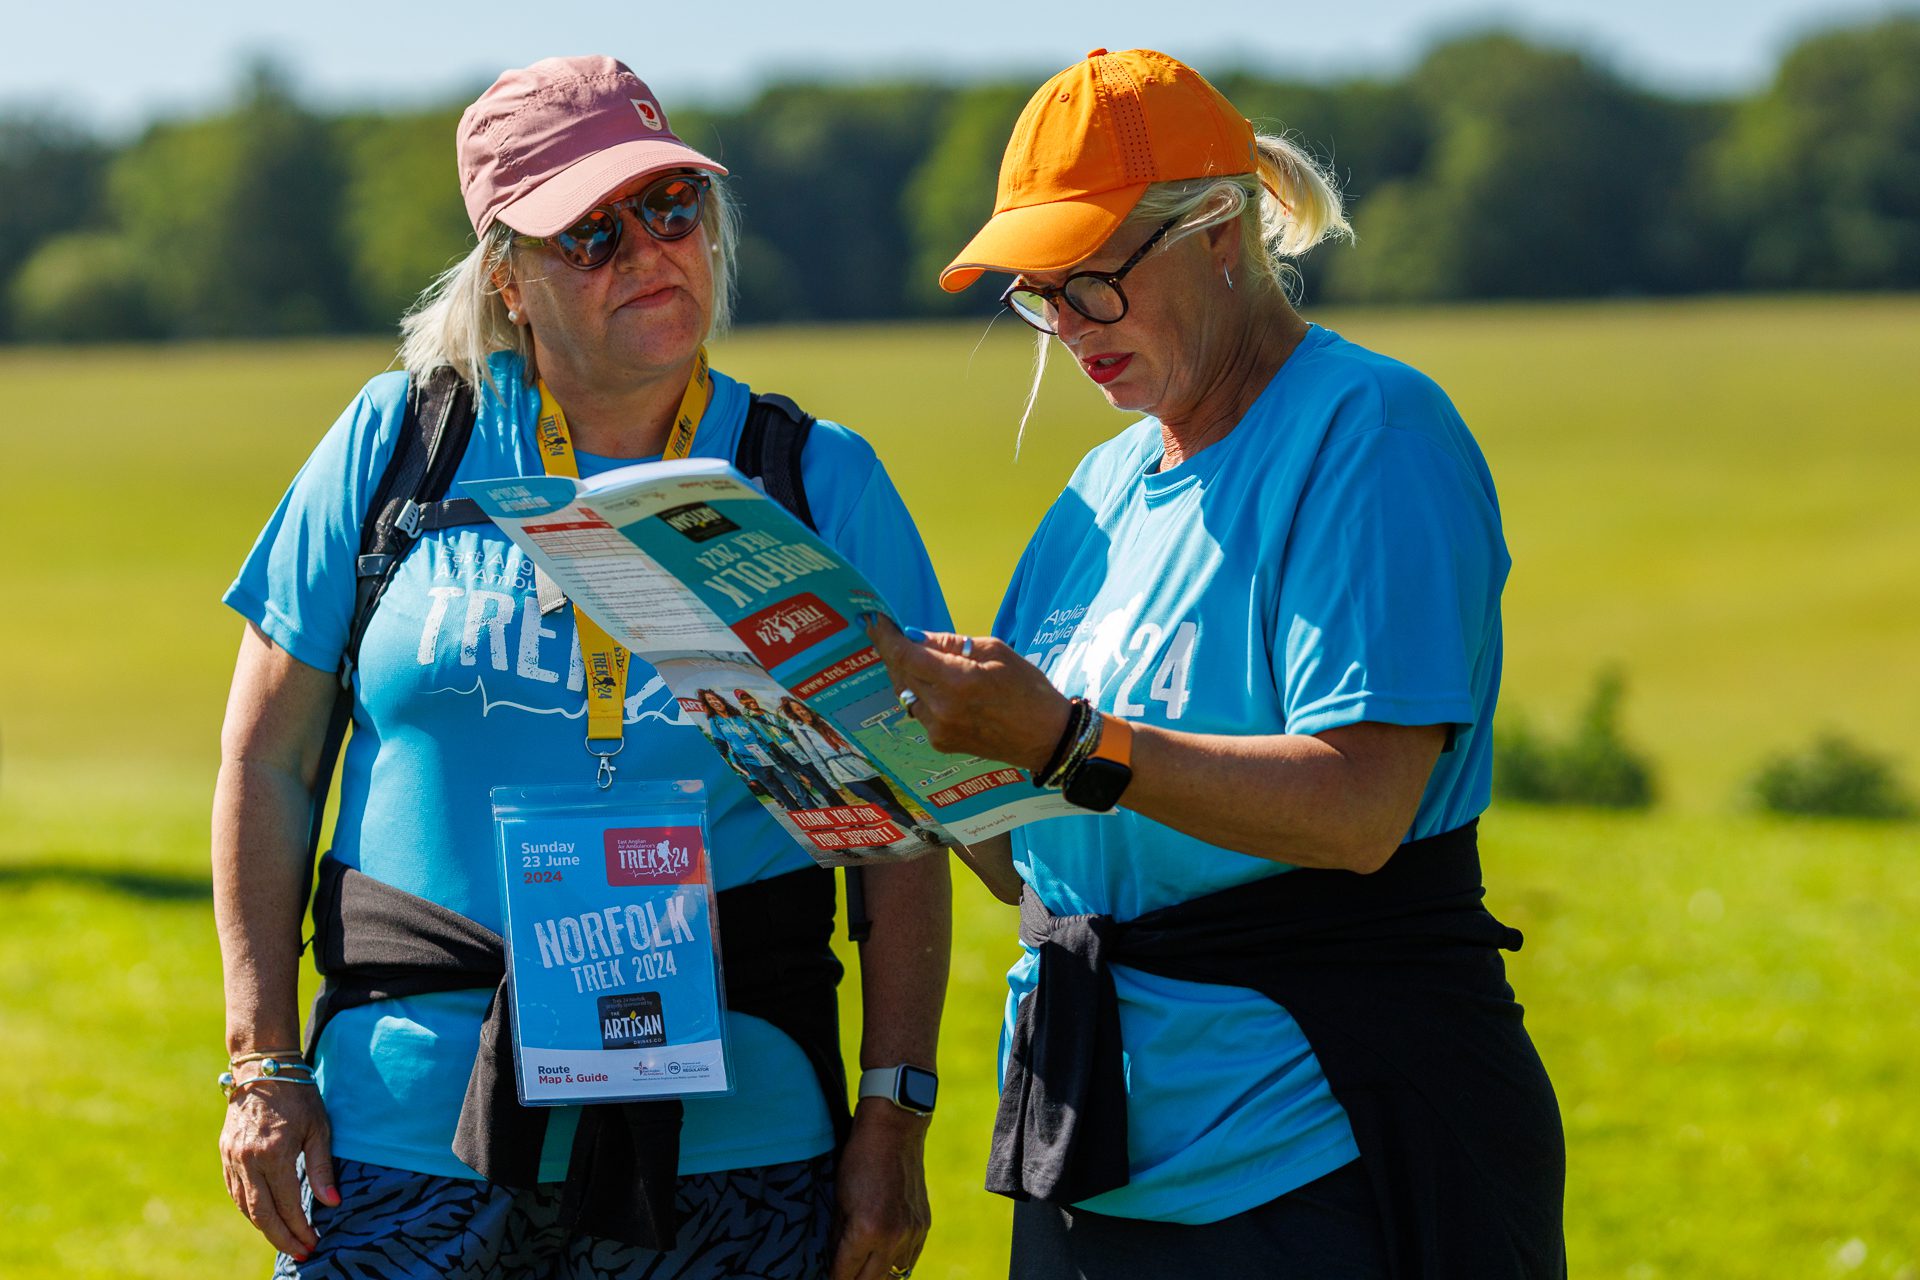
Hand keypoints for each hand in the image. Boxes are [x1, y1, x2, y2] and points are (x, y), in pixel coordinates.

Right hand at [218, 1081, 339, 1260]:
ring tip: (286, 1239)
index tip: (314, 1242)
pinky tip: (265, 1217)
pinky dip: (249, 1209)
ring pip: (245, 1207)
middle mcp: (248, 1161)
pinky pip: (235, 1191)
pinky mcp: (225, 1154)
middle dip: (282, 1238)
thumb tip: (332, 1203)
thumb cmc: (299, 1095)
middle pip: (262, 1214)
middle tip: (301, 1252)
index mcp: (274, 1154)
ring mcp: (233, 1159)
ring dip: (265, 1227)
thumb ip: (323, 1167)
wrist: (262, 1068)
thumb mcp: (319, 1128)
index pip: (287, 1204)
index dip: (300, 1228)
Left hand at [831, 1099, 930, 1279]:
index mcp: (867, 1230)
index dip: (833, 1279)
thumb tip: (834, 1260)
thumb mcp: (839, 1199)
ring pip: (894, 1275)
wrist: (894, 1130)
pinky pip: (910, 1258)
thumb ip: (839, 1237)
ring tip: (862, 1271)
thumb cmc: (859, 1159)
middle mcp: (893, 1237)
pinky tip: (883, 1258)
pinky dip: (896, 1263)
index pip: (845, 1274)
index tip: (827, 1278)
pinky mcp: (924, 1225)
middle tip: (843, 1276)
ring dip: (876, 1277)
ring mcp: (913, 1232)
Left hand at [864, 617, 1069, 772]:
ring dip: (907, 673)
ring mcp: (938, 729)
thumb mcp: (995, 652)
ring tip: (918, 658)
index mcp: (957, 681)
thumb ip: (951, 644)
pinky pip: (919, 711)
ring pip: (906, 693)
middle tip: (889, 633)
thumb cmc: (1028, 689)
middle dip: (894, 651)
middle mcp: (941, 708)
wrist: (1046, 737)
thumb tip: (916, 636)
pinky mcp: (940, 742)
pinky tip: (936, 686)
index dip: (885, 636)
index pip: (905, 655)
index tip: (874, 621)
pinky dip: (922, 694)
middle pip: (901, 673)